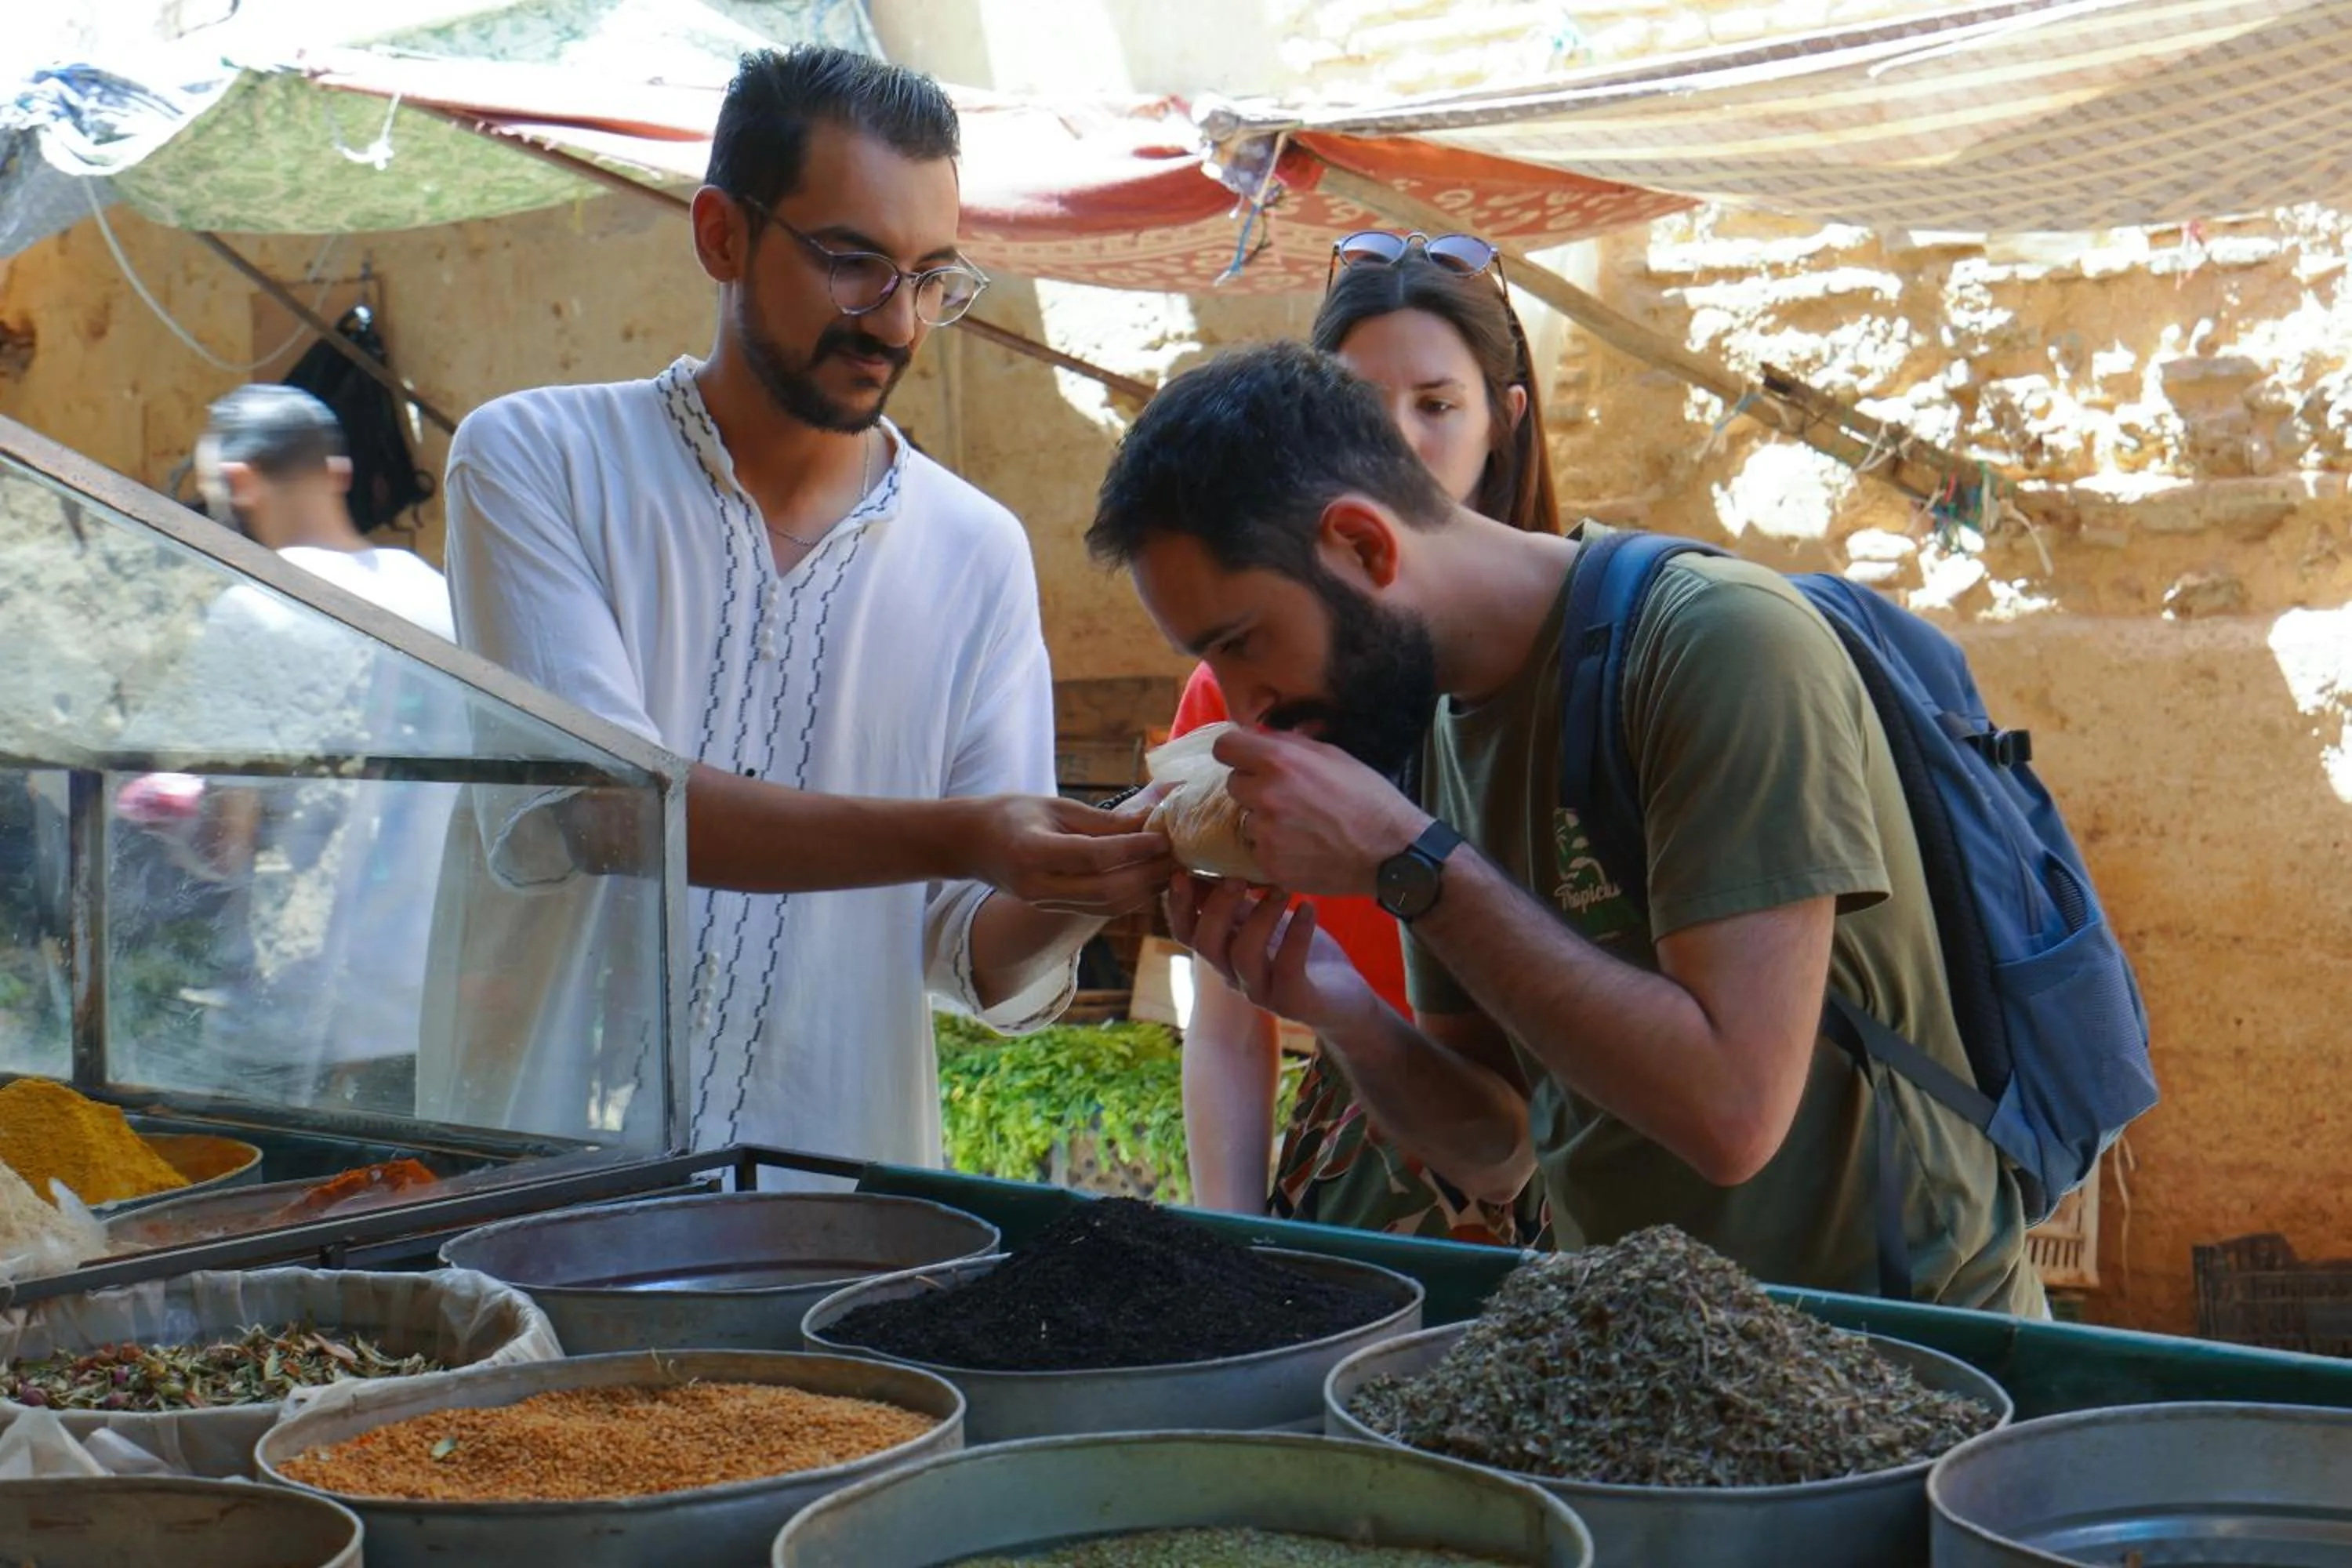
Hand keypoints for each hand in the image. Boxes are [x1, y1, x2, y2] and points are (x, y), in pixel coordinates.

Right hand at [964, 791, 1172, 914]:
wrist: (970, 845)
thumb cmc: (1010, 814)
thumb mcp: (1053, 806)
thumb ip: (1103, 817)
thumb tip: (1154, 812)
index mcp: (1031, 853)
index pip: (1093, 856)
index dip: (1134, 848)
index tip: (1165, 835)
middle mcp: (1038, 887)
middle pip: (1106, 891)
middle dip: (1149, 874)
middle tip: (1180, 854)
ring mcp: (1045, 904)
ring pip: (1108, 907)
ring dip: (1146, 890)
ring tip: (1173, 867)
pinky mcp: (1055, 911)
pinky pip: (1101, 910)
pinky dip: (1131, 897)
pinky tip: (1151, 878)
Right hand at [1168, 872, 1380, 1035]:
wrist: (1345, 1001)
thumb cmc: (1303, 954)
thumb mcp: (1266, 922)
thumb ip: (1238, 903)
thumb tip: (1209, 860)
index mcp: (1224, 953)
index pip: (1186, 932)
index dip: (1177, 904)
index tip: (1181, 871)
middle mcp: (1235, 974)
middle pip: (1205, 944)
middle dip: (1215, 907)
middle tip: (1236, 877)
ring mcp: (1262, 991)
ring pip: (1243, 955)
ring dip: (1260, 917)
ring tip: (1283, 889)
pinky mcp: (1293, 1001)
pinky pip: (1287, 968)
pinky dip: (1297, 934)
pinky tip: (1310, 907)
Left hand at [1211, 728, 1427, 897]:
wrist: (1390, 852)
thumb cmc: (1369, 798)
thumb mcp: (1335, 756)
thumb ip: (1293, 744)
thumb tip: (1266, 735)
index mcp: (1280, 761)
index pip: (1224, 748)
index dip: (1236, 753)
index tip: (1247, 760)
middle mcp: (1265, 795)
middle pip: (1233, 784)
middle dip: (1254, 787)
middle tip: (1285, 796)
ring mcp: (1265, 833)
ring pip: (1247, 820)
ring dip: (1265, 821)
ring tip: (1300, 826)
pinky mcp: (1270, 864)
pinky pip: (1258, 849)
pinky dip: (1274, 849)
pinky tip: (1303, 848)